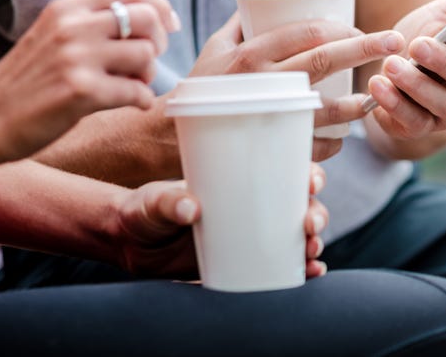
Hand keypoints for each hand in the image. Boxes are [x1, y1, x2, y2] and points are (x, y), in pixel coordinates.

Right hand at [0, 0, 179, 166]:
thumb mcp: (54, 35)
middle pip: (147, 19)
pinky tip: (132, 104)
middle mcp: (74, 27)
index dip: (160, 5)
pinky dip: (142, 100)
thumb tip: (150, 24)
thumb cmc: (26, 81)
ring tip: (133, 85)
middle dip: (158, 42)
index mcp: (68, 8)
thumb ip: (92, 24)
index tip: (171, 24)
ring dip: (148, 75)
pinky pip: (137, 91)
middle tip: (147, 61)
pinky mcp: (81, 91)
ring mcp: (78, 58)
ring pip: (146, 55)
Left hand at [114, 163, 329, 279]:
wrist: (130, 245)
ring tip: (311, 252)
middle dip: (315, 213)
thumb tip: (189, 209)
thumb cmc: (144, 210)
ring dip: (311, 242)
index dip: (306, 173)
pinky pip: (279, 266)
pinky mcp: (242, 264)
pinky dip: (299, 269)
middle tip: (309, 224)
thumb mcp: (152, 200)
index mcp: (236, 181)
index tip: (311, 181)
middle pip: (298, 205)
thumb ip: (167, 201)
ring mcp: (249, 236)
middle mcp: (250, 206)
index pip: (282, 171)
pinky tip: (309, 273)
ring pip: (295, 236)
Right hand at [191, 13, 403, 160]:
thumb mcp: (214, 49)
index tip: (363, 28)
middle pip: (323, 60)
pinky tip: (345, 134)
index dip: (341, 27)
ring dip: (358, 103)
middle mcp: (262, 82)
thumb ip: (239, 25)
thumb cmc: (198, 88)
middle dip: (365, 48)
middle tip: (396, 42)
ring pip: (325, 108)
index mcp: (250, 54)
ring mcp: (269, 117)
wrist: (168, 137)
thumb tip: (257, 0)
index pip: (306, 32)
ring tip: (376, 97)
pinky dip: (334, 140)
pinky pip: (313, 146)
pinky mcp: (271, 148)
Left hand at [366, 0, 445, 158]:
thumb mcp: (439, 14)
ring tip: (391, 65)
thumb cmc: (422, 38)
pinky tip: (377, 85)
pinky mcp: (420, 127)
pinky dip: (393, 103)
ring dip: (416, 85)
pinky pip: (412, 121)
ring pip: (444, 105)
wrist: (389, 69)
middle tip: (417, 45)